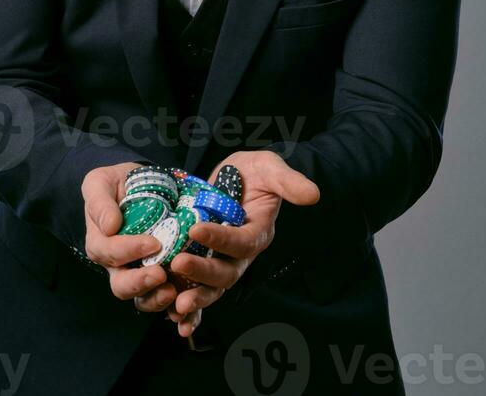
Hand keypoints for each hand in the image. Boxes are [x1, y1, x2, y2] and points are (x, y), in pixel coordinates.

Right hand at [81, 162, 182, 315]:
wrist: (140, 184)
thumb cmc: (117, 184)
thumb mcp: (100, 183)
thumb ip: (100, 202)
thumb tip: (110, 226)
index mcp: (101, 243)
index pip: (110, 253)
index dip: (129, 251)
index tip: (153, 243)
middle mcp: (118, 265)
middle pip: (123, 285)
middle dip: (141, 283)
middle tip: (161, 274)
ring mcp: (140, 272)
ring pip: (143, 298)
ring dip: (158, 299)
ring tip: (174, 292)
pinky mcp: (162, 276)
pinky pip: (166, 298)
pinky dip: (177, 309)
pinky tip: (189, 310)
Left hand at [163, 150, 319, 335]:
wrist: (236, 177)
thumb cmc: (254, 172)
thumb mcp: (270, 168)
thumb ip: (288, 181)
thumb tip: (313, 195)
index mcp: (258, 232)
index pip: (242, 242)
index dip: (222, 239)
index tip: (197, 229)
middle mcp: (241, 252)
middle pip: (227, 272)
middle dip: (203, 272)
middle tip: (179, 263)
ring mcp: (223, 260)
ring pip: (213, 287)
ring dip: (195, 297)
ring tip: (174, 303)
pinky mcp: (206, 262)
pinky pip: (199, 289)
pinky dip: (190, 309)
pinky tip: (173, 317)